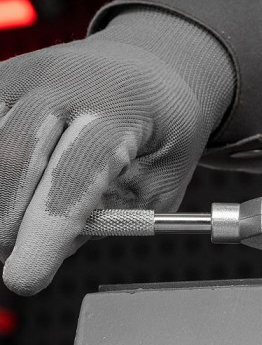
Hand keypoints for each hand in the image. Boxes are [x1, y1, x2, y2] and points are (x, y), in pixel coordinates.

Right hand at [0, 8, 232, 294]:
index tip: (25, 278)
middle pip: (12, 158)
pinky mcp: (3, 80)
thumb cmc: (163, 127)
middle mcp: (66, 82)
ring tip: (17, 226)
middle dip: (6, 221)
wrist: (153, 66)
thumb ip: (113, 217)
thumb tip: (50, 250)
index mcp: (122, 107)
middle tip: (16, 257)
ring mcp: (26, 76)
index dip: (46, 232)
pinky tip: (16, 190)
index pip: (75, 174)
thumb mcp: (163, 179)